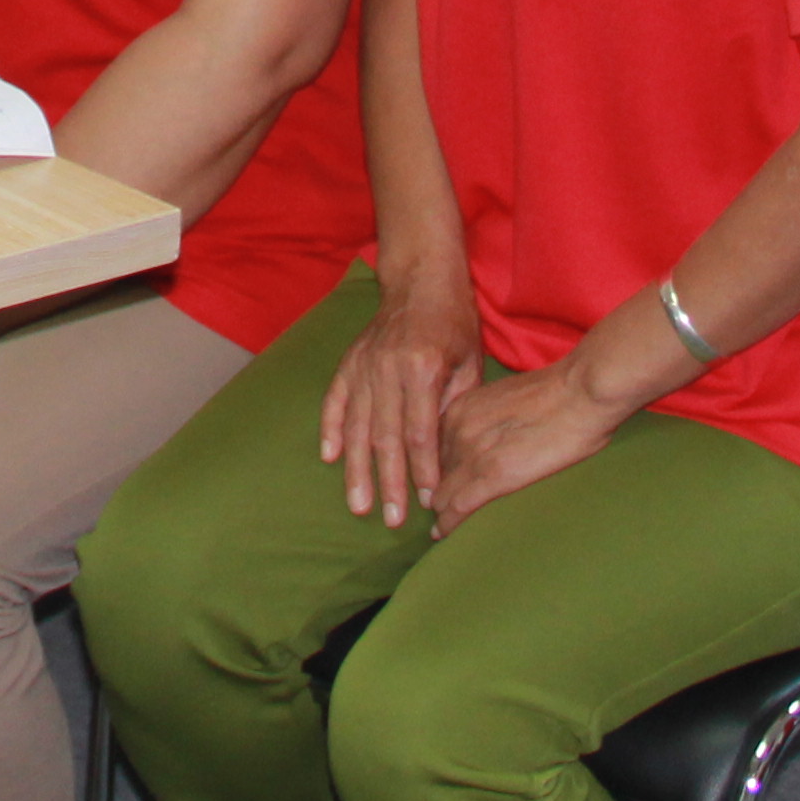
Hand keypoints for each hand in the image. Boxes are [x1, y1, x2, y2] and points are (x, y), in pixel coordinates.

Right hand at [317, 274, 482, 528]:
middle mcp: (388, 368)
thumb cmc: (454, 324)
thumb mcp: (469, 362)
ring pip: (358, 426)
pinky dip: (331, 429)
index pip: (421, 432)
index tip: (428, 501)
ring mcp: (364, 365)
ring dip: (357, 469)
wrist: (421, 280)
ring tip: (358, 505)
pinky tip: (330, 457)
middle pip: (386, 436)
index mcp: (423, 368)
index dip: (424, 469)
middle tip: (392, 520)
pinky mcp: (350, 362)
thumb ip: (454, 406)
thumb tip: (443, 456)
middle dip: (389, 482)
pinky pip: (335, 400)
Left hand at [429, 360, 631, 534]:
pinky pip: (458, 506)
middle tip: (440, 507)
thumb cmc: (558, 392)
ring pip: (443, 492)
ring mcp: (473, 453)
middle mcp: (458, 429)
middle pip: (436, 470)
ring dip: (441, 509)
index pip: (436, 447)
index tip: (441, 480)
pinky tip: (443, 534)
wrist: (581, 392)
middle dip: (439, 487)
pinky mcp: (492, 476)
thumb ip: (489, 416)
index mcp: (462, 407)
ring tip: (441, 526)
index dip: (439, 466)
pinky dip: (448, 524)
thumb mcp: (506, 397)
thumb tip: (494, 434)